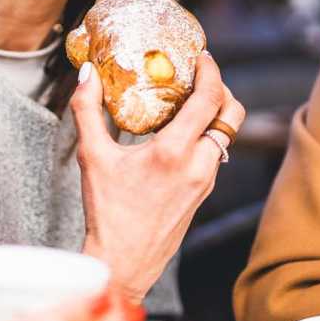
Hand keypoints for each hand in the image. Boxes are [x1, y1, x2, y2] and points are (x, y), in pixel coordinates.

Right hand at [72, 52, 244, 303]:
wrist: (124, 264)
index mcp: (175, 152)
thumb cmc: (107, 213)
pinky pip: (217, 153)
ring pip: (227, 135)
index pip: (210, 99)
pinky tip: (181, 133)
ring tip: (188, 101)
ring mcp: (206, 180)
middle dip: (222, 89)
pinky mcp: (204, 193)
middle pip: (233, 114)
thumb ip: (88, 110)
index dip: (212, 71)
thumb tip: (86, 73)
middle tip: (201, 77)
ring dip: (215, 113)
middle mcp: (199, 165)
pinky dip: (207, 135)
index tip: (202, 56)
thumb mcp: (93, 157)